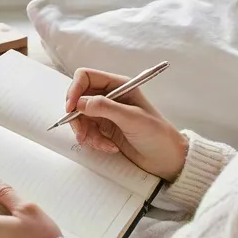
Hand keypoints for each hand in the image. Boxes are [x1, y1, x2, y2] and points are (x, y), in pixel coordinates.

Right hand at [65, 68, 187, 181]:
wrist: (166, 160)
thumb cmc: (156, 134)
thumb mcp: (132, 118)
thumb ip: (105, 108)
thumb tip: (79, 102)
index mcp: (118, 85)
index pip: (86, 77)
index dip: (75, 90)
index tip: (71, 109)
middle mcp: (109, 96)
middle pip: (79, 98)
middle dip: (78, 117)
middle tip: (83, 135)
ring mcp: (106, 113)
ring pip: (81, 117)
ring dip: (86, 133)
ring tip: (102, 145)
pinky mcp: (105, 129)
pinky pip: (87, 131)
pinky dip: (93, 141)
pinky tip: (109, 148)